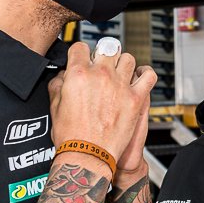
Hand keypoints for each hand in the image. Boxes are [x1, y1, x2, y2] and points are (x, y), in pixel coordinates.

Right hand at [49, 42, 157, 178]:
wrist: (88, 156)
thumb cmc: (71, 136)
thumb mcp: (54, 106)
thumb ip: (58, 84)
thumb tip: (63, 76)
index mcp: (78, 74)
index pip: (81, 47)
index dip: (81, 53)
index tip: (84, 59)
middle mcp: (101, 75)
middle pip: (107, 48)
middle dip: (103, 55)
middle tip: (102, 66)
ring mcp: (120, 85)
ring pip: (128, 58)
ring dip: (123, 63)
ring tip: (120, 73)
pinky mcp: (136, 98)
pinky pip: (148, 75)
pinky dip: (146, 72)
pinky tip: (140, 75)